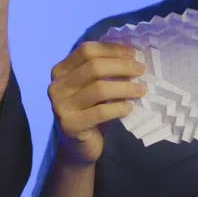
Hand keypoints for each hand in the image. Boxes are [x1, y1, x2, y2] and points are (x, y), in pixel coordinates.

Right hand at [47, 42, 145, 165]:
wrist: (78, 147)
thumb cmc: (89, 111)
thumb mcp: (92, 86)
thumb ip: (102, 70)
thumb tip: (131, 55)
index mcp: (60, 71)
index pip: (86, 50)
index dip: (111, 49)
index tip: (133, 53)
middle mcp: (56, 86)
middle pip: (94, 67)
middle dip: (122, 66)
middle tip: (141, 70)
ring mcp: (61, 106)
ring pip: (99, 89)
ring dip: (125, 87)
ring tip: (141, 89)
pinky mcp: (70, 125)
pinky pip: (101, 112)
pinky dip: (119, 108)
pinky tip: (129, 108)